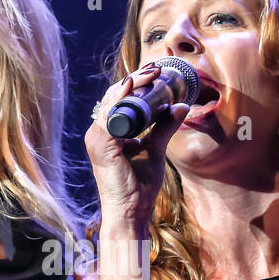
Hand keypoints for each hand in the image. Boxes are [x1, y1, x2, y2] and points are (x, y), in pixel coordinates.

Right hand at [84, 63, 189, 230]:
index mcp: (108, 133)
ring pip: (112, 100)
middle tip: (157, 68)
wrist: (131, 212)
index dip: (136, 84)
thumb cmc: (139, 186)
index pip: (119, 100)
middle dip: (136, 79)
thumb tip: (181, 106)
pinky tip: (136, 86)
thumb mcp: (155, 150)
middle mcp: (98, 132)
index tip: (156, 73)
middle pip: (114, 96)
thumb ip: (165, 127)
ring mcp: (97, 138)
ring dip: (132, 84)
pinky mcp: (101, 144)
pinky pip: (111, 114)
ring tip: (153, 73)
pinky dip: (123, 98)